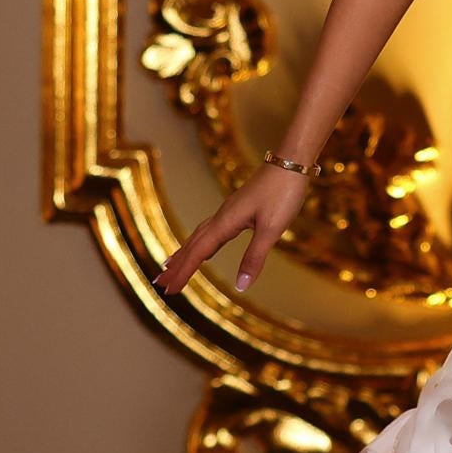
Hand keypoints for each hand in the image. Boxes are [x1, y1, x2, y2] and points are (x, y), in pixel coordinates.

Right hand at [156, 164, 310, 295]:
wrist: (290, 162)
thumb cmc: (283, 193)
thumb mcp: (271, 229)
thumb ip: (255, 257)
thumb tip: (241, 286)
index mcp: (225, 222)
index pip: (198, 253)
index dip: (183, 272)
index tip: (169, 290)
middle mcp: (222, 216)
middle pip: (193, 244)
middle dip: (177, 265)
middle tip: (161, 283)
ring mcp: (228, 211)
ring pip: (199, 235)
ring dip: (185, 252)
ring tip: (170, 265)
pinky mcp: (237, 208)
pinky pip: (211, 229)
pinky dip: (200, 242)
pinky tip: (204, 247)